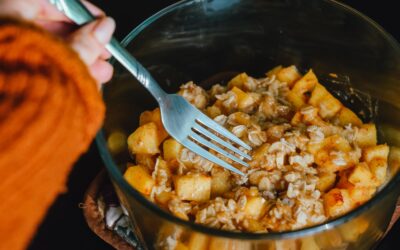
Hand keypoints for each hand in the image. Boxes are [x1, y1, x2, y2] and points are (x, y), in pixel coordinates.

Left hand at [0, 0, 114, 85]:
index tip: (100, 22)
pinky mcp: (12, 78)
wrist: (10, 130)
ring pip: (45, 51)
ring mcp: (7, 56)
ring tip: (100, 75)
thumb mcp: (66, 61)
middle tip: (103, 54)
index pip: (49, 1)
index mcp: (9, 16)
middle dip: (83, 42)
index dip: (80, 12)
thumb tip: (103, 29)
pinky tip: (81, 84)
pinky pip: (39, 69)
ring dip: (76, 61)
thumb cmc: (24, 93)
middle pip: (48, 28)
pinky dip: (60, 74)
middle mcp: (5, 34)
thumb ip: (87, 42)